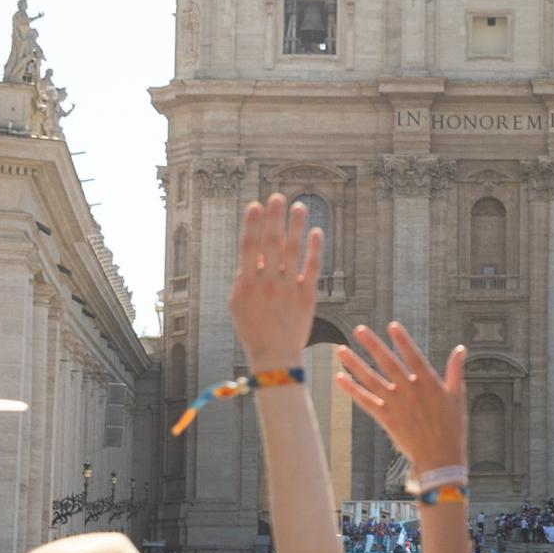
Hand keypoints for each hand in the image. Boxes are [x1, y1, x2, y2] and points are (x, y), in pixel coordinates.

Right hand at [228, 195, 322, 370]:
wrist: (275, 356)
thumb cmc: (253, 329)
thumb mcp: (236, 305)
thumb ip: (242, 278)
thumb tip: (248, 255)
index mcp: (246, 284)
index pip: (249, 247)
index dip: (252, 224)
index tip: (256, 204)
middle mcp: (267, 284)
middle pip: (271, 243)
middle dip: (274, 217)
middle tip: (278, 196)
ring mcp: (288, 289)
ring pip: (292, 250)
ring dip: (295, 226)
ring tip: (300, 205)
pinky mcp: (307, 296)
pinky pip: (312, 267)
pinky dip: (315, 248)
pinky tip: (317, 230)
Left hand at [336, 323, 467, 479]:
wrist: (440, 457)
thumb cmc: (452, 427)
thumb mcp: (457, 396)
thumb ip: (455, 370)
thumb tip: (461, 349)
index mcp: (428, 382)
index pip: (413, 355)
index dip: (403, 340)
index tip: (392, 326)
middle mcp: (409, 390)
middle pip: (388, 363)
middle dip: (373, 345)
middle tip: (359, 330)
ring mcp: (396, 404)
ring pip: (371, 380)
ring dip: (355, 364)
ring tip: (341, 351)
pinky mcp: (386, 418)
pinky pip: (365, 401)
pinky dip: (352, 389)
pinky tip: (340, 378)